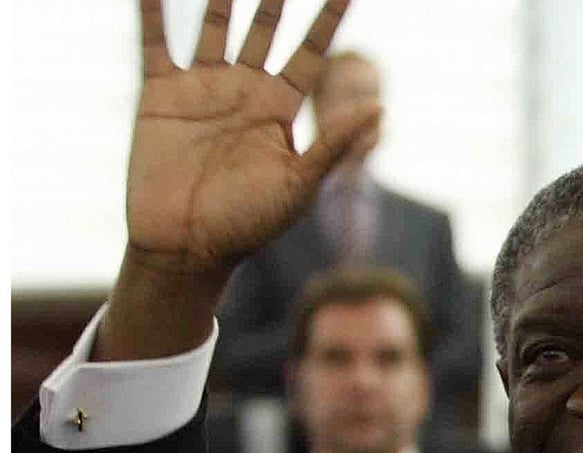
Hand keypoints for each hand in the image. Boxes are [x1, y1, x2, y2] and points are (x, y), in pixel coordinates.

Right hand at [96, 0, 379, 360]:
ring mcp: (202, 90)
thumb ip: (334, 144)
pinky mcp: (160, 97)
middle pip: (265, 28)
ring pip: (215, 26)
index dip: (329, 18)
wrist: (186, 249)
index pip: (311, 52)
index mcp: (280, 109)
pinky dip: (152, 13)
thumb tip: (380, 108)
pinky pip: (155, 44)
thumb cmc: (248, 225)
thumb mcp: (299, 185)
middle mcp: (244, 91)